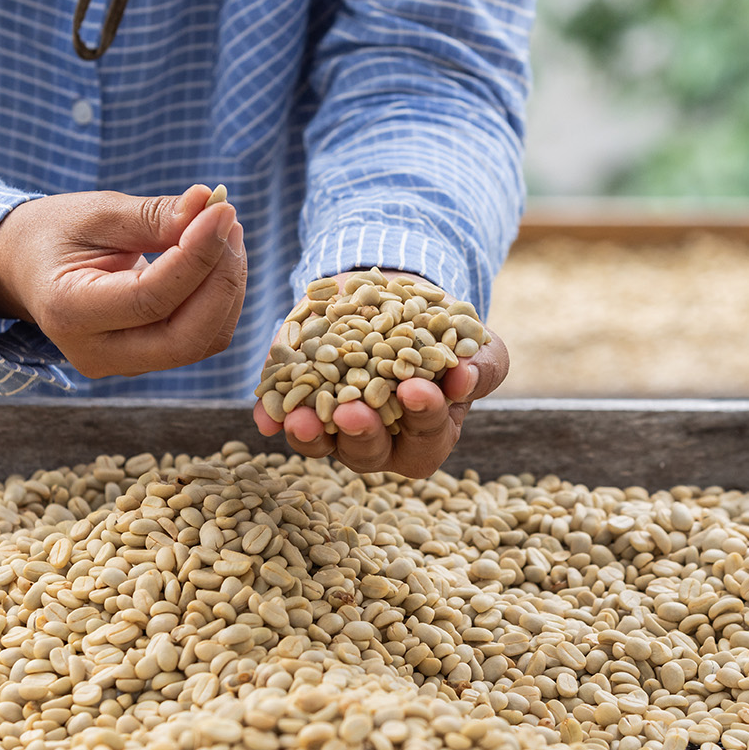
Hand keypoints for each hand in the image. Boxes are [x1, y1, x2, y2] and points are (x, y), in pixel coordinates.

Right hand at [0, 186, 246, 378]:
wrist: (28, 267)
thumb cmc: (57, 233)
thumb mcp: (97, 213)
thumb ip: (153, 215)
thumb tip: (208, 204)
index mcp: (69, 312)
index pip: (150, 299)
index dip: (196, 256)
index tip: (221, 210)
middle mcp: (96, 353)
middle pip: (184, 337)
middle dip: (221, 279)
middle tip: (229, 221)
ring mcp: (124, 364)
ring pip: (202, 341)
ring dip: (227, 286)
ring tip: (224, 231)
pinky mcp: (147, 359)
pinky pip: (201, 337)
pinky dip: (220, 297)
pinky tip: (217, 256)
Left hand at [251, 270, 508, 478]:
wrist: (392, 297)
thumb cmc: (443, 329)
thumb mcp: (475, 340)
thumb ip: (481, 362)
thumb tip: (465, 377)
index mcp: (428, 433)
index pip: (428, 435)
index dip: (424, 416)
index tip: (416, 390)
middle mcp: (380, 442)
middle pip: (370, 453)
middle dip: (360, 433)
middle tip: (351, 412)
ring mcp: (334, 429)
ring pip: (321, 445)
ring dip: (309, 434)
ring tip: (298, 417)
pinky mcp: (298, 404)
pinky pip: (282, 418)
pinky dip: (273, 414)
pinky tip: (266, 411)